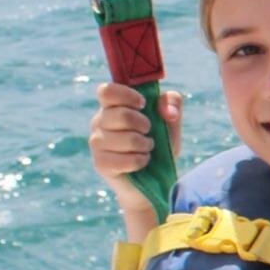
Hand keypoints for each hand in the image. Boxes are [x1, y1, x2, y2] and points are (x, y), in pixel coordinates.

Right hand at [87, 81, 181, 218]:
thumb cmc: (159, 143)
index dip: (127, 95)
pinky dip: (140, 161)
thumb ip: (173, 103)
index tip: (143, 104)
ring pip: (125, 139)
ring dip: (144, 145)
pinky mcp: (100, 163)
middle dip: (144, 124)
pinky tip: (142, 161)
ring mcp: (96, 143)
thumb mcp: (171, 121)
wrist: (154, 178)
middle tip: (149, 132)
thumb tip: (167, 110)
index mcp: (112, 106)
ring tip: (147, 148)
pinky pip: (123, 160)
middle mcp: (99, 122)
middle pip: (120, 115)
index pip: (106, 91)